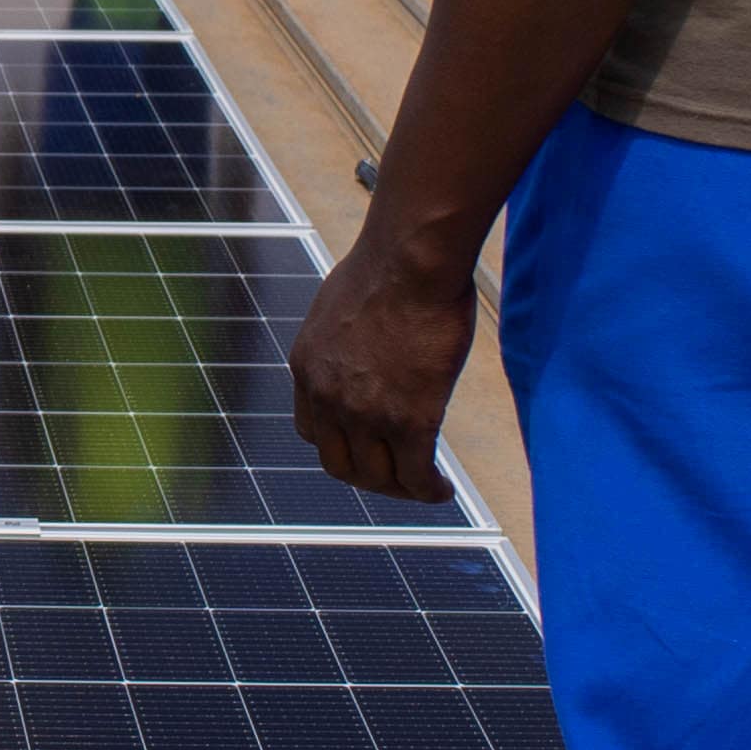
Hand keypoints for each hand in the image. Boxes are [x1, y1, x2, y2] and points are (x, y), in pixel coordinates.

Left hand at [286, 237, 476, 503]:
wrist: (411, 258)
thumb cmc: (389, 264)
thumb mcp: (341, 303)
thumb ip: (344, 335)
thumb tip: (366, 338)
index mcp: (307, 367)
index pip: (311, 431)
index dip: (341, 446)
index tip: (366, 448)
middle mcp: (327, 396)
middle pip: (340, 465)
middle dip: (369, 478)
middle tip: (398, 479)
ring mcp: (365, 412)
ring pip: (379, 477)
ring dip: (402, 490)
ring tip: (426, 487)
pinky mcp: (409, 419)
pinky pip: (416, 475)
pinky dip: (429, 490)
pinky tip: (443, 490)